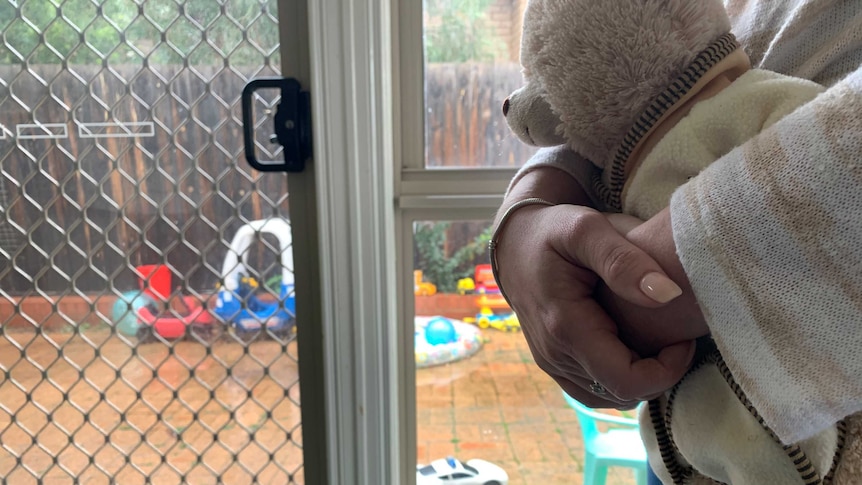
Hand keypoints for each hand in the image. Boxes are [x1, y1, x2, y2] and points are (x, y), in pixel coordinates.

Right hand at [494, 175, 695, 407]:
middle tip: (677, 335)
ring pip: (609, 397)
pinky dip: (620, 379)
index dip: (667, 370)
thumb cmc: (554, 230)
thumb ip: (625, 260)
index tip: (684, 338)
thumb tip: (669, 295)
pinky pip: (594, 390)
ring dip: (641, 378)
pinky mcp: (553, 363)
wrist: (515, 241)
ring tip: (659, 343)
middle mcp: (554, 353)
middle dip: (660, 373)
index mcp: (565, 326)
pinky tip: (635, 350)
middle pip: (622, 393)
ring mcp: (551, 362)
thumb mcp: (587, 229)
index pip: (626, 380)